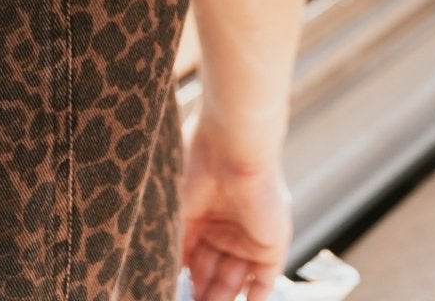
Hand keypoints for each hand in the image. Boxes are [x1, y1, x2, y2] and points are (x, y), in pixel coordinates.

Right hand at [178, 114, 292, 300]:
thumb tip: (164, 273)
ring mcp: (248, 234)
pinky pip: (263, 281)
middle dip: (200, 291)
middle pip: (211, 269)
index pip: (191, 253)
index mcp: (200, 210)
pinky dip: (253, 299)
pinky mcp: (271, 244)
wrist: (231, 148)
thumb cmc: (195, 169)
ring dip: (220, 298)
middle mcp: (225, 223)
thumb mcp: (176, 211)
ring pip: (233, 278)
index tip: (166, 289)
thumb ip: (174, 245)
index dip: (181, 275)